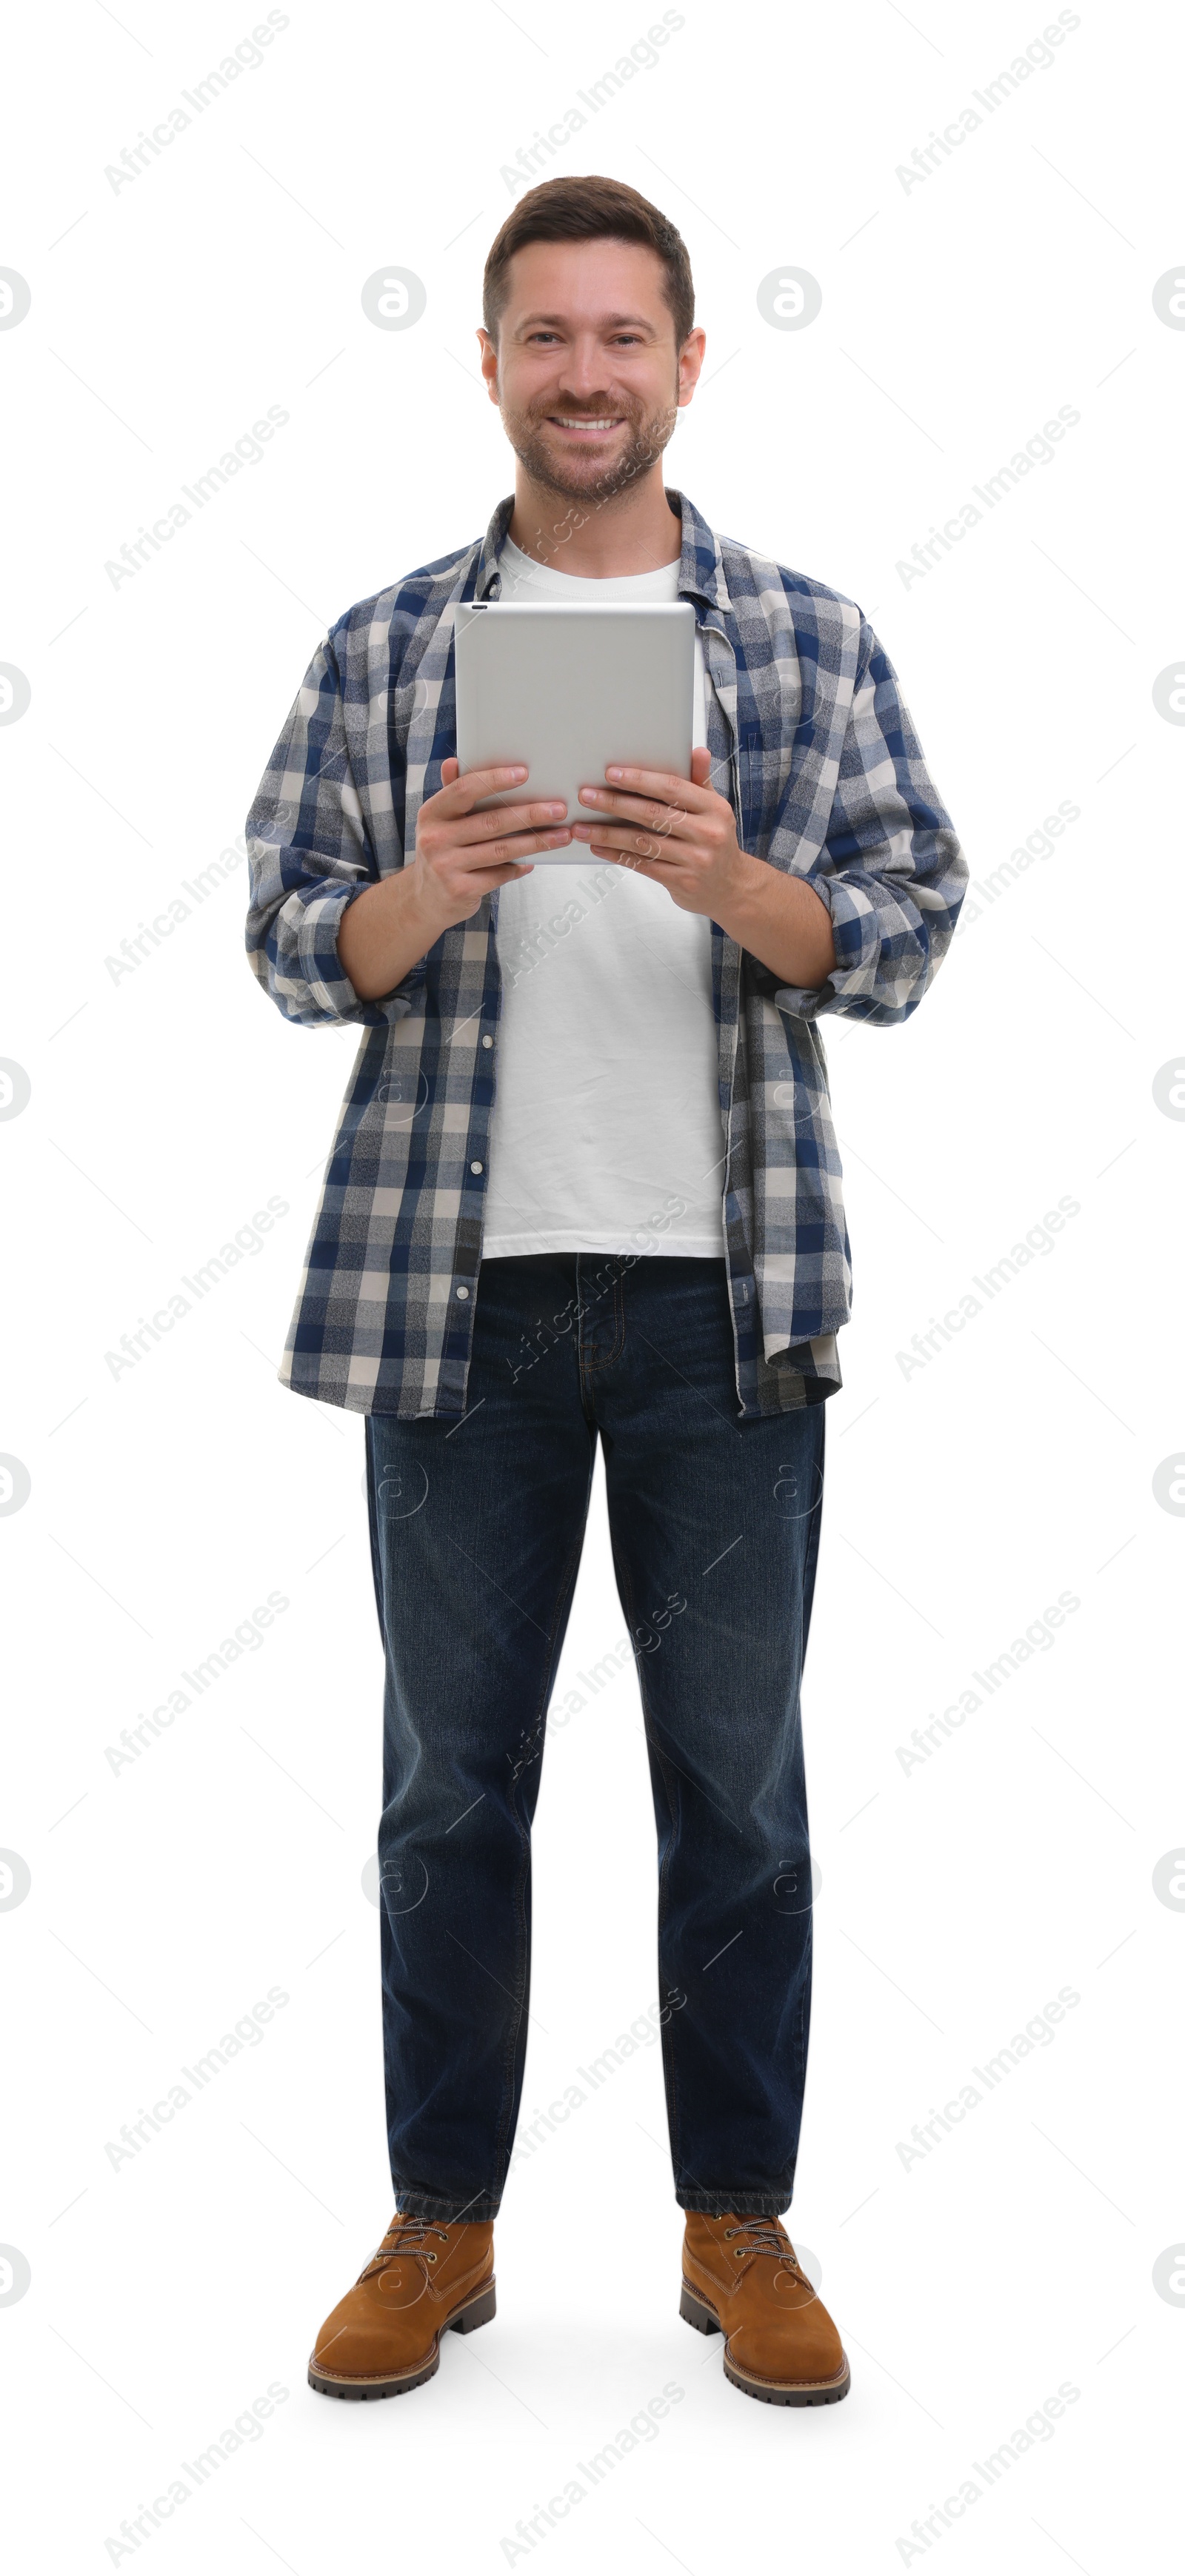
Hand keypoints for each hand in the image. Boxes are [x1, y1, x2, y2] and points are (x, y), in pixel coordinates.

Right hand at [337, 759, 571, 1000]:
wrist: (425, 901)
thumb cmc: (442, 853)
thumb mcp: (440, 823)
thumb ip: (452, 794)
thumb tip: (454, 762)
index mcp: (431, 814)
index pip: (464, 790)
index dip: (495, 780)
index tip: (524, 773)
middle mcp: (435, 839)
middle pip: (491, 822)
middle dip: (530, 814)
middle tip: (558, 809)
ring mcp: (446, 866)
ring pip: (502, 850)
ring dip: (536, 842)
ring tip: (561, 835)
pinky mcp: (460, 890)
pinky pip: (500, 874)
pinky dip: (520, 867)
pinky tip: (534, 861)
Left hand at [568, 747, 754, 917]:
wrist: (731, 887)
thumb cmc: (715, 840)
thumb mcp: (714, 809)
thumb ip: (700, 781)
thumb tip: (696, 751)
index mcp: (714, 808)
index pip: (672, 788)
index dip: (640, 780)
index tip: (611, 773)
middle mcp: (707, 833)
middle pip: (652, 814)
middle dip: (614, 803)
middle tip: (586, 796)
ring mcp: (695, 860)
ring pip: (642, 842)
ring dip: (607, 834)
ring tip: (581, 828)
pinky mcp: (682, 882)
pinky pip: (642, 865)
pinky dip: (617, 856)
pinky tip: (598, 848)